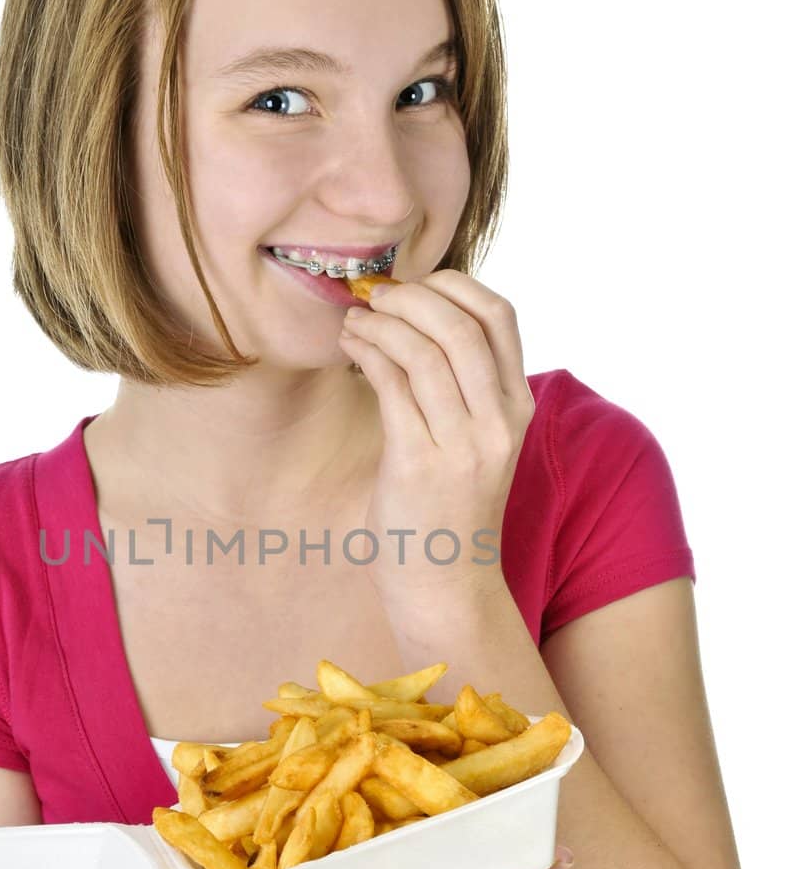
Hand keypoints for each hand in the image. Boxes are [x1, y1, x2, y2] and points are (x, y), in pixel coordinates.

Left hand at [337, 269, 535, 623]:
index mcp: (517, 408)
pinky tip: (351, 346)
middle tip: (374, 294)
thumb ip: (465, 387)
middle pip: (460, 325)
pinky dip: (368, 352)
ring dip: (381, 322)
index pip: (500, 316)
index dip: (454, 286)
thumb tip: (419, 317)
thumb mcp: (476, 441)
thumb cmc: (448, 507)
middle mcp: (498, 423)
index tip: (415, 285)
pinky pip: (393, 385)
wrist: (445, 584)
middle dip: (410, 297)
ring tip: (354, 319)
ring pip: (424, 351)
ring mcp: (463, 445)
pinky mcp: (420, 464)